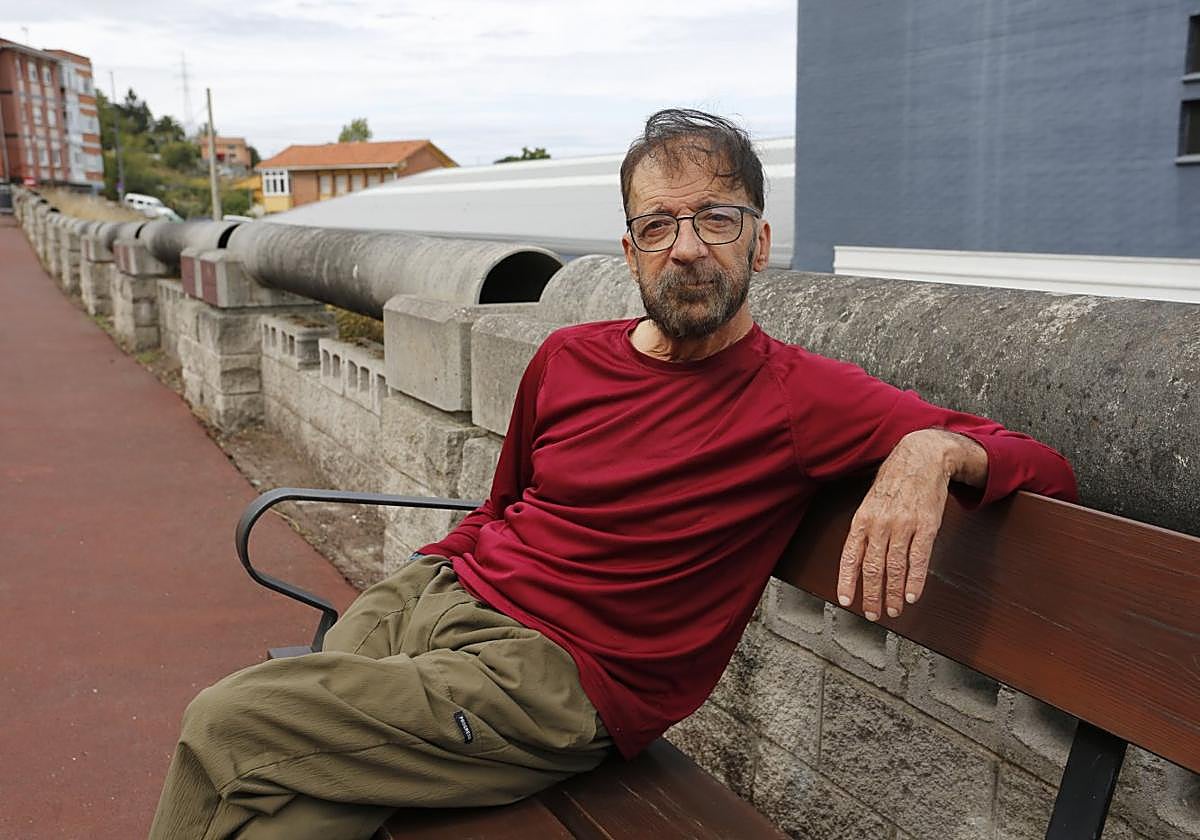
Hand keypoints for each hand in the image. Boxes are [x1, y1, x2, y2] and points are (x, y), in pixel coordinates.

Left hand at [836, 429, 985, 620]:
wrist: (921, 458)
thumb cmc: (895, 483)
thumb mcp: (871, 503)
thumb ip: (865, 530)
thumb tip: (858, 560)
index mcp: (863, 519)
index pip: (850, 556)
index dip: (847, 581)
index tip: (846, 601)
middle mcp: (880, 524)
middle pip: (872, 567)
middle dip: (871, 595)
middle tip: (873, 614)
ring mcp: (903, 525)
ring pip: (895, 567)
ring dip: (893, 593)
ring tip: (893, 610)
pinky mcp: (926, 526)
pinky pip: (919, 559)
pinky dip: (915, 581)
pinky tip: (912, 595)